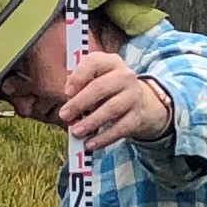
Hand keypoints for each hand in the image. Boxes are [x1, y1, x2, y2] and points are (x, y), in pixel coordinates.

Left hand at [52, 47, 174, 153]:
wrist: (141, 103)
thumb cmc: (109, 89)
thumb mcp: (97, 79)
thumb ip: (81, 84)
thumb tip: (69, 96)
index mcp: (111, 62)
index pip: (94, 62)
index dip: (78, 77)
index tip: (66, 92)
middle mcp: (125, 76)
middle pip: (100, 87)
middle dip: (79, 103)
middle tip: (64, 115)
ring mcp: (134, 96)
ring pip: (111, 109)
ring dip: (91, 121)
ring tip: (76, 131)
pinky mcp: (138, 116)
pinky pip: (120, 129)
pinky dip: (103, 138)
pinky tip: (90, 144)